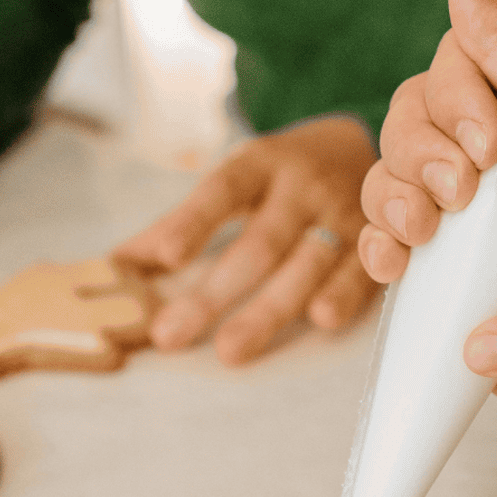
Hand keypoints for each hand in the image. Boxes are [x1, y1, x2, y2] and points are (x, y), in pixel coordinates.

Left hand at [114, 115, 382, 365]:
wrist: (366, 146)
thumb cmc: (286, 175)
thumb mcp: (238, 180)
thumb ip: (182, 221)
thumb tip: (118, 264)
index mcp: (261, 164)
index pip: (222, 190)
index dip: (194, 222)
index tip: (164, 257)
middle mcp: (304, 187)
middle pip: (259, 243)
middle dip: (214, 293)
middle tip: (171, 334)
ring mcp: (344, 215)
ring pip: (306, 264)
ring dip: (269, 309)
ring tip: (231, 350)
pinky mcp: (378, 243)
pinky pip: (362, 271)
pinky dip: (344, 295)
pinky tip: (322, 320)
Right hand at [359, 0, 496, 301]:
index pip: (454, 58)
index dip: (453, 100)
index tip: (491, 148)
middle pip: (409, 113)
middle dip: (421, 155)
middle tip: (461, 196)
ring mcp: (472, 197)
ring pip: (389, 172)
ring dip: (393, 200)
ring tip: (425, 233)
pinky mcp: (456, 253)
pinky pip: (388, 234)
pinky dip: (380, 245)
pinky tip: (395, 263)